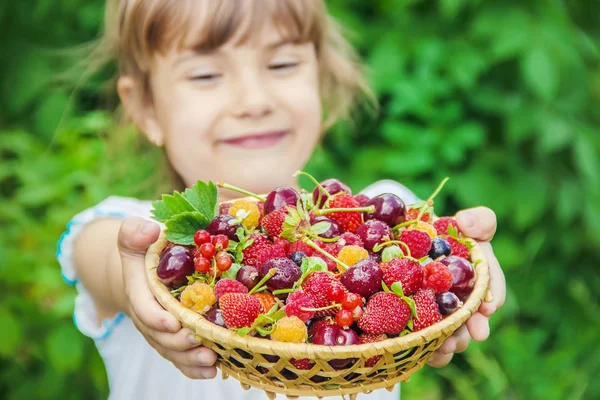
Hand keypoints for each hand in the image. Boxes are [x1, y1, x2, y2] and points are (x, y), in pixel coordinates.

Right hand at [117, 217, 217, 378]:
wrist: (144, 268)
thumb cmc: (145, 249)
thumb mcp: (134, 234)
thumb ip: (134, 231)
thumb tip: (149, 231)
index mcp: (138, 289)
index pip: (142, 307)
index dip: (156, 317)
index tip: (173, 322)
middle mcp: (148, 314)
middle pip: (160, 335)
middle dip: (179, 343)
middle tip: (200, 343)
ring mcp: (161, 329)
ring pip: (172, 350)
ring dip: (190, 359)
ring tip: (211, 360)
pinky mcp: (174, 337)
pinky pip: (181, 356)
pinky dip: (194, 367)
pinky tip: (212, 371)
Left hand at [427, 207, 505, 366]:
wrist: (409, 244)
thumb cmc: (442, 234)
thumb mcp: (463, 223)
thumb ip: (478, 220)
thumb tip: (466, 222)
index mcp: (480, 276)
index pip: (493, 288)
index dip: (492, 297)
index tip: (487, 306)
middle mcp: (466, 300)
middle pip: (474, 319)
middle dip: (474, 328)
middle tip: (472, 334)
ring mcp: (445, 315)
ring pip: (454, 335)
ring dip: (452, 343)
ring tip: (445, 346)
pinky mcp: (423, 326)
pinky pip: (430, 345)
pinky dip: (431, 353)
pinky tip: (427, 355)